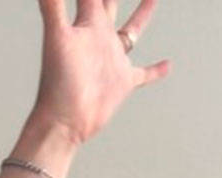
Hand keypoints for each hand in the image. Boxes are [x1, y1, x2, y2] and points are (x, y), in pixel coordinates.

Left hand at [32, 0, 170, 147]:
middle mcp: (100, 37)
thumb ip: (53, 5)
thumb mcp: (57, 37)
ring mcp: (112, 59)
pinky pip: (144, 73)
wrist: (63, 122)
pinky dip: (156, 70)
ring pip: (132, 30)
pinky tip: (168, 64)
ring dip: (143, 14)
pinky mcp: (123, 82)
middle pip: (112, 0)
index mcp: (88, 23)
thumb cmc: (57, 82)